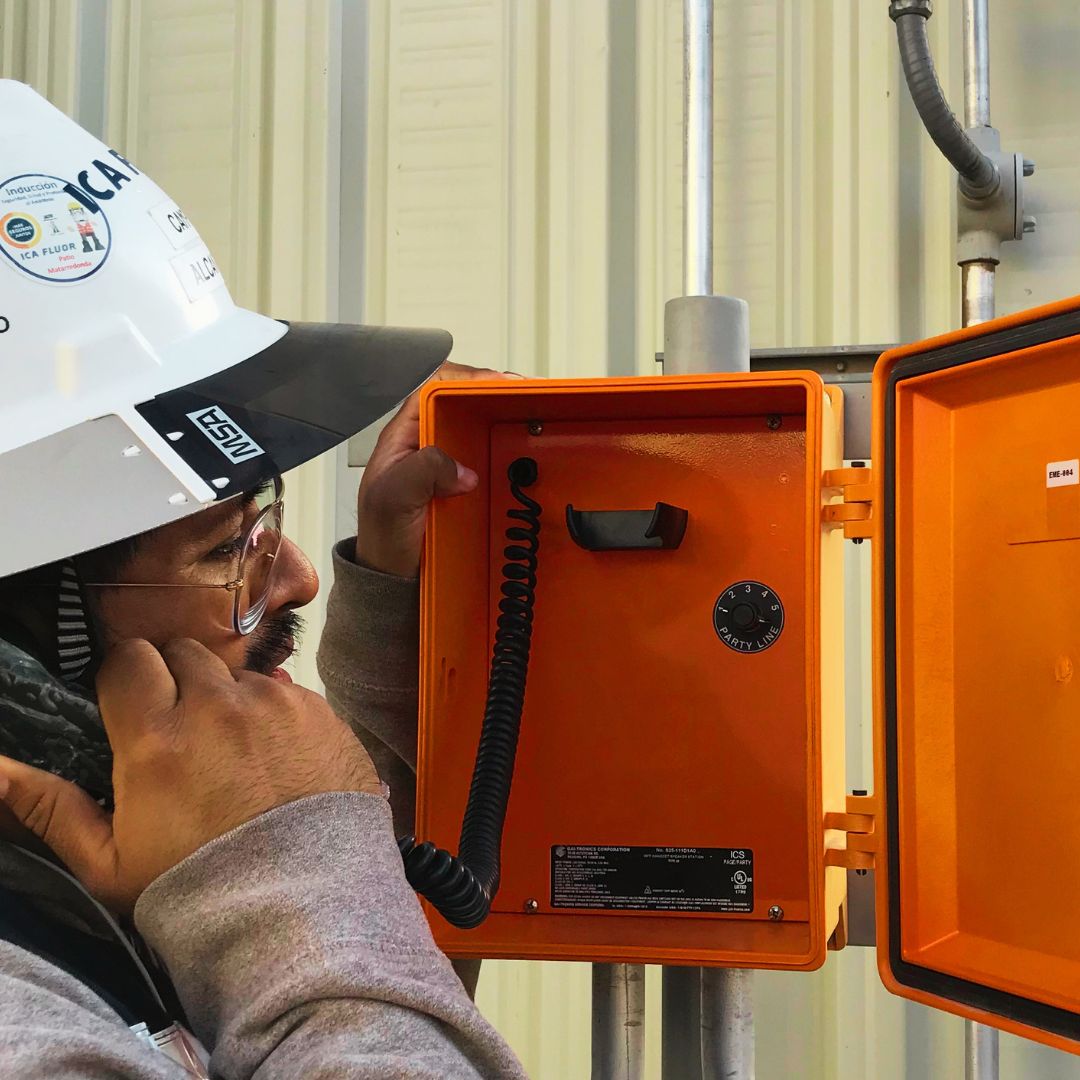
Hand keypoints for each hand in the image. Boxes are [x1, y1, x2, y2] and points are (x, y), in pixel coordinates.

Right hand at [0, 639, 381, 913]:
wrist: (303, 911)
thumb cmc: (197, 891)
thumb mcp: (109, 863)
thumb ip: (49, 807)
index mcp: (157, 738)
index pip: (127, 659)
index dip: (124, 679)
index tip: (129, 707)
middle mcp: (218, 706)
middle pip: (183, 653)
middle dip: (173, 679)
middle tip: (178, 726)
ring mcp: (276, 705)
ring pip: (237, 673)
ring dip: (227, 698)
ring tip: (232, 752)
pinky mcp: (322, 713)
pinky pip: (287, 693)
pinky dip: (274, 714)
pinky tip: (276, 760)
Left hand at [356, 361, 522, 576]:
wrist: (394, 579)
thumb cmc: (383, 536)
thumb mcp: (393, 497)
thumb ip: (422, 471)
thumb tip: (463, 469)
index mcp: (405, 436)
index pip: (435, 388)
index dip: (467, 378)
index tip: (498, 384)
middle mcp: (428, 444)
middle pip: (463, 404)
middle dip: (495, 395)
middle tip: (526, 397)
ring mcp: (448, 466)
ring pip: (479, 431)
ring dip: (504, 424)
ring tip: (531, 419)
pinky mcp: (464, 488)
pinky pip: (489, 464)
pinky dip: (508, 458)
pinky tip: (525, 457)